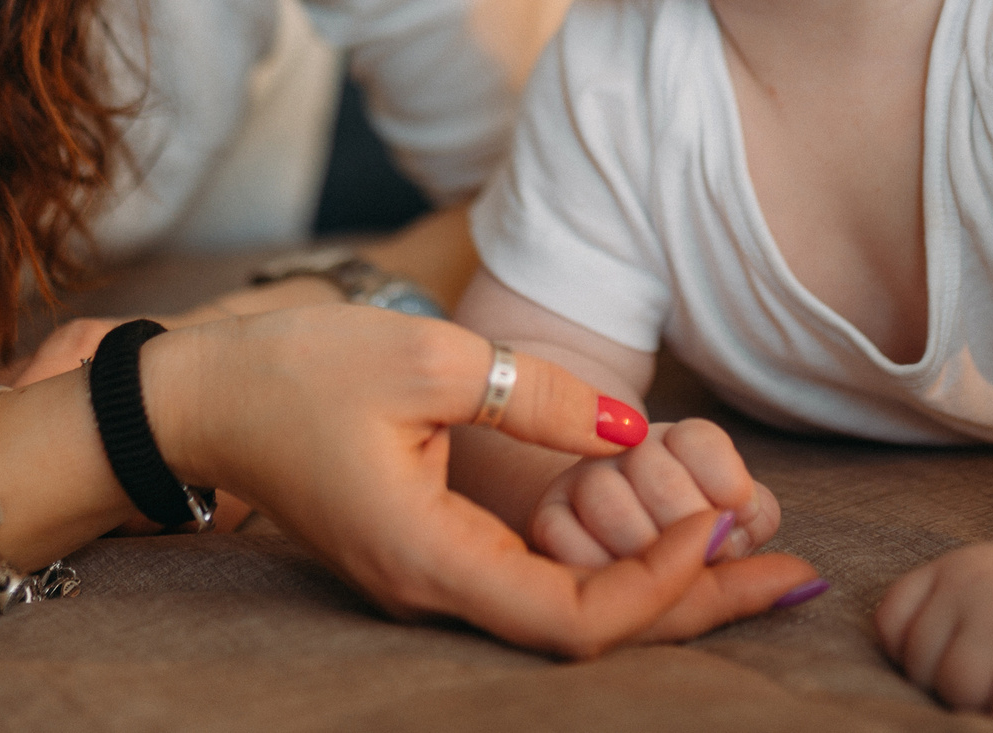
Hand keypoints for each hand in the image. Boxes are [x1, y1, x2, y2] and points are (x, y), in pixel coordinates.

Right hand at [149, 305, 820, 656]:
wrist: (197, 399)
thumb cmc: (294, 373)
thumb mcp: (422, 359)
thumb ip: (535, 394)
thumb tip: (635, 426)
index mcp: (432, 561)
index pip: (575, 618)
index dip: (660, 582)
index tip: (719, 516)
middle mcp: (435, 592)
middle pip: (587, 633)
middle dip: (696, 605)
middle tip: (796, 574)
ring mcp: (430, 581)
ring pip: (567, 613)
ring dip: (661, 589)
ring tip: (754, 558)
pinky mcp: (429, 554)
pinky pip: (538, 585)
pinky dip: (612, 568)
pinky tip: (664, 538)